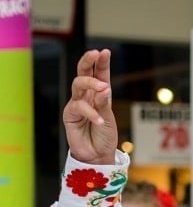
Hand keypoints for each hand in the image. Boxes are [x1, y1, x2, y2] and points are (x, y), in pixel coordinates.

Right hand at [63, 49, 117, 163]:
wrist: (97, 155)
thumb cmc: (104, 136)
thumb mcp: (109, 118)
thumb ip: (104, 103)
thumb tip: (104, 87)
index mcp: (99, 95)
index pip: (100, 75)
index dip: (101, 63)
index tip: (105, 51)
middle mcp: (87, 96)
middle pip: (83, 73)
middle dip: (88, 61)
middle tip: (95, 53)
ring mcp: (77, 104)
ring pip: (78, 84)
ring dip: (91, 83)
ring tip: (104, 87)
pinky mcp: (69, 114)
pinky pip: (78, 107)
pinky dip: (91, 112)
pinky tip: (100, 121)